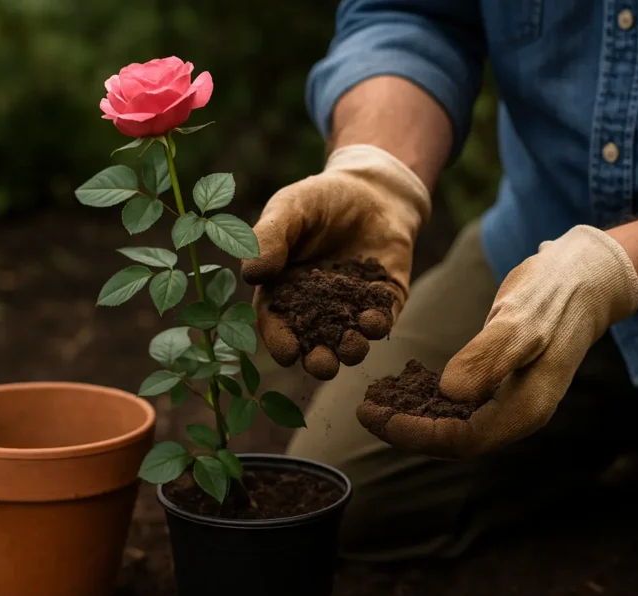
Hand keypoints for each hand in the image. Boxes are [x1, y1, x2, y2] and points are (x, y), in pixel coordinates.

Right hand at [241, 144, 430, 378]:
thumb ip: (270, 237)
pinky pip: (382, 318)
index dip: (280, 341)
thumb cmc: (321, 198)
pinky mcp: (385, 300)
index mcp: (285, 290)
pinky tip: (375, 319)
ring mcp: (353, 307)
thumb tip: (252, 273)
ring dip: (351, 348)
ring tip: (352, 346)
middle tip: (323, 365)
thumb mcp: (290, 209)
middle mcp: (317, 307)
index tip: (287, 353)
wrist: (373, 187)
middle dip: (318, 359)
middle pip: (314, 343)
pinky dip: (379, 323)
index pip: (277, 323)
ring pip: (350, 339)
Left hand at [360, 225, 637, 456]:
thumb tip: (450, 394)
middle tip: (362, 409)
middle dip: (406, 429)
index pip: (461, 441)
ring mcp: (513, 402)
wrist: (586, 277)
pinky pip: (462, 406)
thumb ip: (488, 358)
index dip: (414, 433)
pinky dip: (430, 400)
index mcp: (526, 410)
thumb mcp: (519, 320)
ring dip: (414, 417)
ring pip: (456, 426)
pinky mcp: (506, 385)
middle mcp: (519, 414)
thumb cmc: (554, 294)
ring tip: (375, 400)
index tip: (375, 414)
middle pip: (454, 441)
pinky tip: (404, 383)